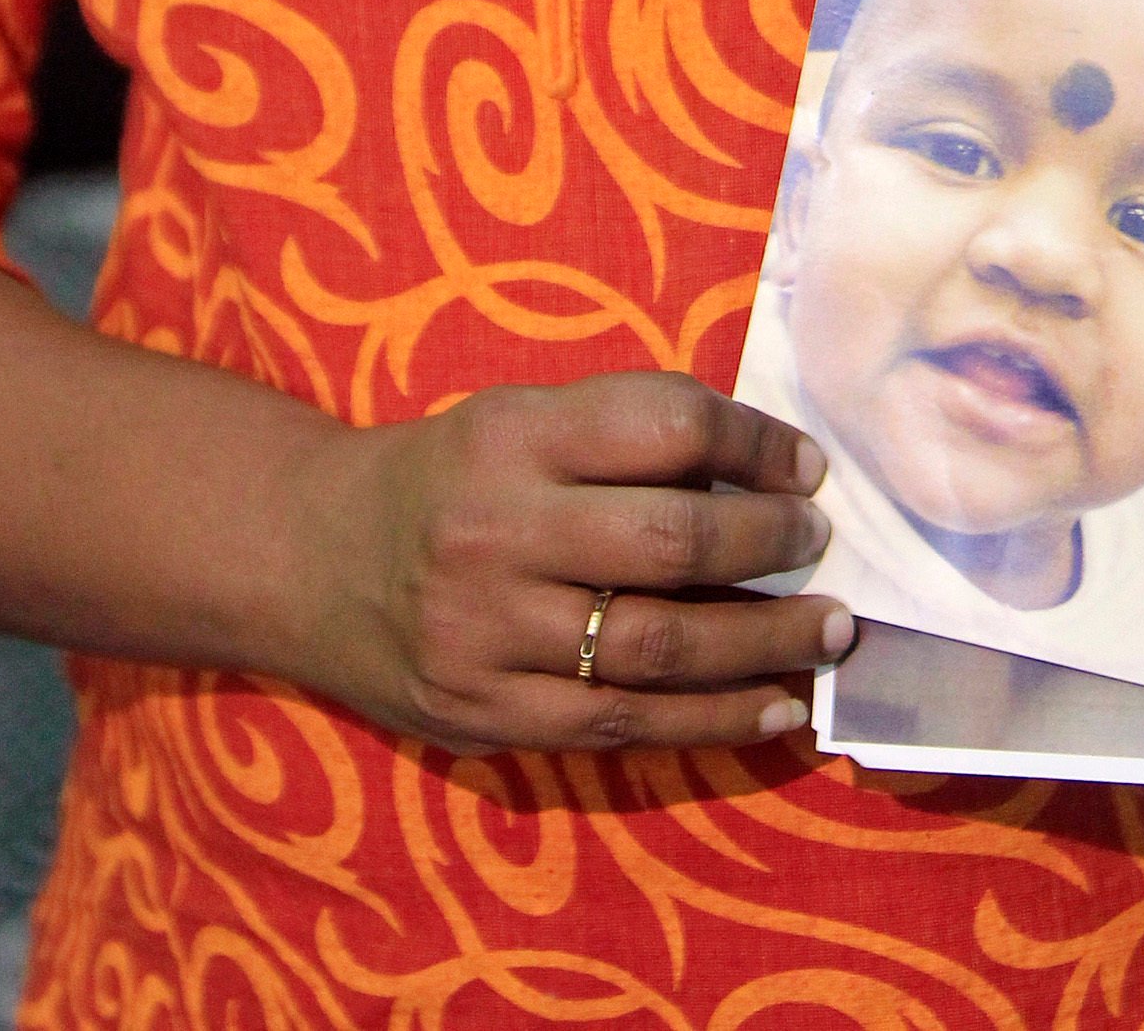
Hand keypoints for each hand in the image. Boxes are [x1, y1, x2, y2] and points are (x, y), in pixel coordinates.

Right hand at [289, 370, 854, 753]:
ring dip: (765, 644)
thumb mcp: (518, 421)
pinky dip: (714, 720)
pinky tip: (777, 709)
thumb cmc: (451, 477)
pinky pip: (623, 724)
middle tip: (821, 544)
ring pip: (658, 647)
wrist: (312, 559)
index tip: (807, 466)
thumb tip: (769, 475)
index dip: (754, 445)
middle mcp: (498, 532)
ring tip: (831, 634)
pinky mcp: (488, 714)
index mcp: (514, 435)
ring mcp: (489, 634)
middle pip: (670, 543)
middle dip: (770, 546)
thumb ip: (623, 438)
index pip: (664, 426)